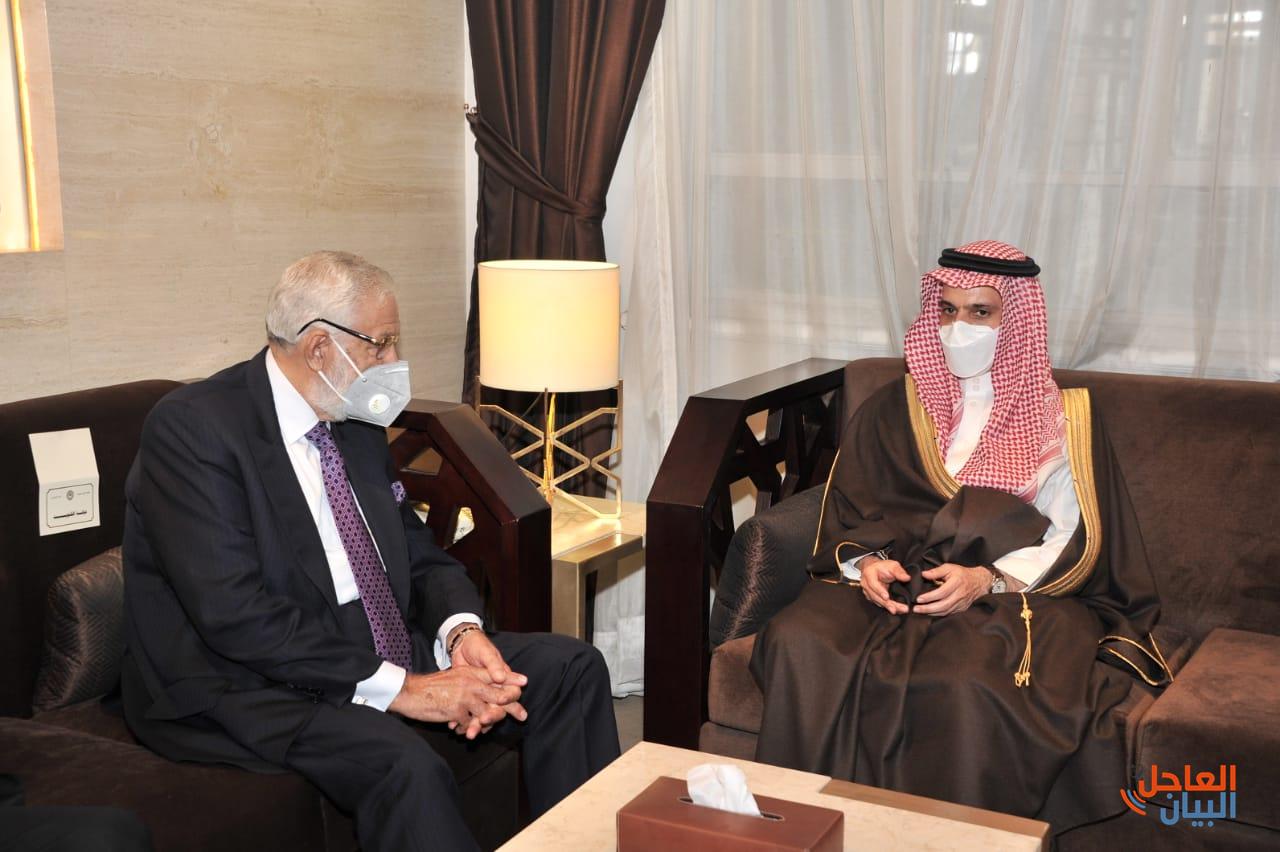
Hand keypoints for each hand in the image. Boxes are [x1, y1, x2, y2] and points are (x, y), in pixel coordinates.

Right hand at [387, 668, 525, 739]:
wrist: (410, 692)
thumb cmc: (432, 687)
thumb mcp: (454, 678)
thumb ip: (470, 682)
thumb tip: (485, 691)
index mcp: (470, 673)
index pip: (496, 675)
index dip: (512, 679)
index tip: (524, 683)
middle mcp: (471, 683)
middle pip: (499, 696)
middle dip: (512, 707)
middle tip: (523, 716)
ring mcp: (465, 697)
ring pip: (487, 713)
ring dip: (487, 724)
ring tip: (483, 729)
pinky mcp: (457, 711)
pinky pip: (470, 724)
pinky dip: (469, 729)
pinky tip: (463, 731)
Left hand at [448, 628, 527, 736]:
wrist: (459, 646)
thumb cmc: (478, 646)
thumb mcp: (486, 653)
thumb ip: (494, 665)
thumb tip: (500, 677)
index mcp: (503, 678)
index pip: (512, 694)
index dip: (511, 703)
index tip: (505, 706)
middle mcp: (493, 689)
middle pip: (497, 709)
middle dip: (491, 718)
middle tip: (483, 723)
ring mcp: (480, 695)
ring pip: (482, 714)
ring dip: (476, 725)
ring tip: (469, 733)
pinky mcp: (467, 699)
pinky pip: (467, 714)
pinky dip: (461, 721)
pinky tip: (454, 726)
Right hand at [860, 557, 910, 614]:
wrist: (874, 568)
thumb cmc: (883, 567)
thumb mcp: (892, 565)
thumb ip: (899, 572)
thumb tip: (907, 578)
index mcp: (869, 574)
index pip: (873, 584)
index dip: (880, 591)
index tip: (887, 597)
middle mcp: (866, 584)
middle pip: (875, 596)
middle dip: (887, 603)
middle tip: (897, 609)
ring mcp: (867, 592)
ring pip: (877, 601)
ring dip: (888, 607)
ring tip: (900, 610)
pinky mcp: (871, 597)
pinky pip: (879, 603)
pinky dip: (887, 607)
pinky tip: (896, 609)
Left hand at [913, 563, 989, 616]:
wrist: (979, 582)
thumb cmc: (962, 574)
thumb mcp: (949, 567)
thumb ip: (936, 571)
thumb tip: (924, 574)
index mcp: (956, 583)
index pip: (941, 593)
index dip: (929, 597)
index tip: (918, 599)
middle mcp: (959, 595)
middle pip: (943, 605)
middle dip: (928, 609)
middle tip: (916, 609)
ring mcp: (961, 604)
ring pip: (945, 611)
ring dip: (931, 613)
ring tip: (920, 612)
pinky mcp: (961, 609)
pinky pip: (948, 613)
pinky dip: (938, 614)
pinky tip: (929, 613)